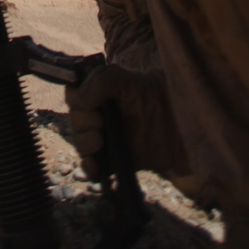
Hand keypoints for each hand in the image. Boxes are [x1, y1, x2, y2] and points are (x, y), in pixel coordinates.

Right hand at [65, 64, 186, 178]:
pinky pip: (90, 168)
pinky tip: (96, 164)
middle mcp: (97, 114)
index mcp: (97, 93)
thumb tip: (78, 101)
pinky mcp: (111, 160)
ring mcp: (104, 138)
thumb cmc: (150, 96)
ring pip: (79, 143)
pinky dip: (89, 168)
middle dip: (83, 122)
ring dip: (85, 143)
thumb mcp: (124, 79)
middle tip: (101, 121)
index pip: (72, 94)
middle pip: (74, 120)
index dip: (77, 100)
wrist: (175, 124)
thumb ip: (98, 81)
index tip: (91, 103)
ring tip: (101, 140)